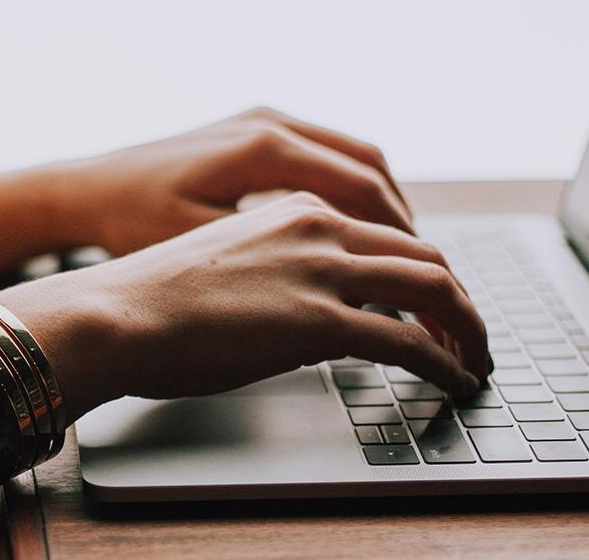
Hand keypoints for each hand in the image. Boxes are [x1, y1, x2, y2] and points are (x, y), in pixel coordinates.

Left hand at [0, 107, 413, 309]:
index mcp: (263, 148)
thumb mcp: (201, 247)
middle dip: (404, 223)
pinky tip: (357, 232)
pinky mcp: (252, 130)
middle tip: (429, 272)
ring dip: (383, 205)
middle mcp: (270, 122)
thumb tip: (339, 287)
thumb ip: (270, 260)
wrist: (82, 190)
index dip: (401, 239)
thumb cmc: (130, 223)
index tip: (424, 278)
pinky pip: (326, 156)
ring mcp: (262, 120)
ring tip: (403, 256)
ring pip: (353, 158)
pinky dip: (353, 191)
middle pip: (370, 168)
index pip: (363, 189)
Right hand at [0, 192, 489, 420]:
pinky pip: (410, 340)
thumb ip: (273, 268)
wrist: (113, 313)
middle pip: (424, 253)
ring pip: (434, 287)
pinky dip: (446, 362)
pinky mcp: (320, 320)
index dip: (422, 268)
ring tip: (475, 360)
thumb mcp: (223, 261)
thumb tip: (295, 309)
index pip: (386, 230)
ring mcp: (321, 270)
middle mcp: (317, 225)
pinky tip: (453, 381)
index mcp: (293, 208)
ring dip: (467, 328)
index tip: (433, 301)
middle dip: (459, 299)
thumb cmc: (148, 299)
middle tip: (470, 334)